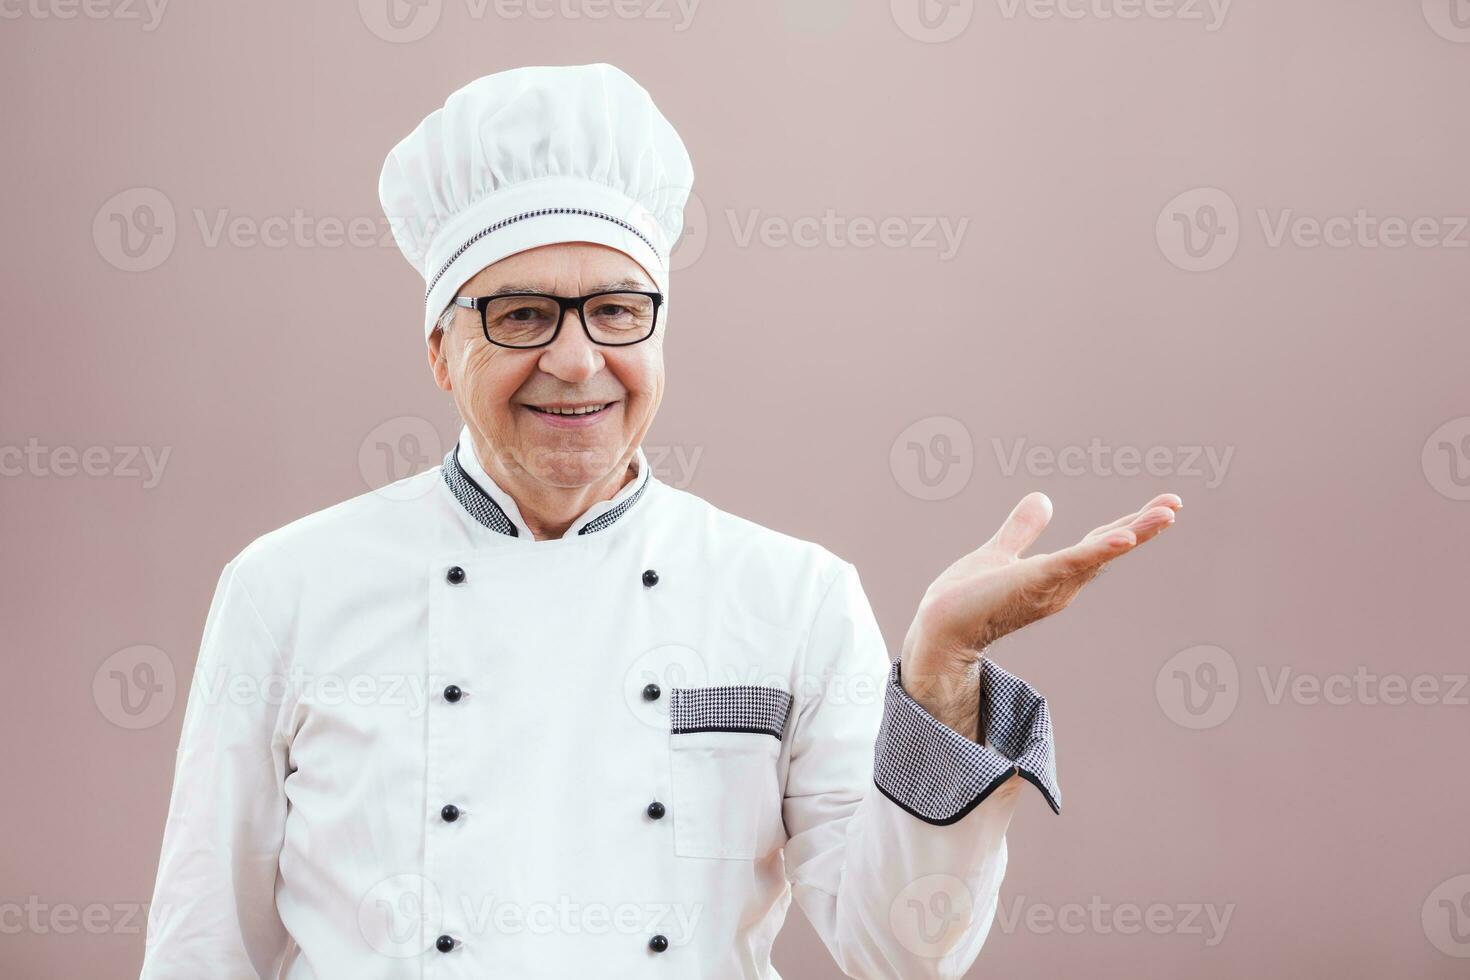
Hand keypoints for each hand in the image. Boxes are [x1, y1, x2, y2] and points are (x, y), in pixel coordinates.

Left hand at [899, 492, 1181, 731]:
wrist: (939, 627)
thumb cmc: (964, 599)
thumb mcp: (999, 553)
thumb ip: (1021, 531)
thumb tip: (1042, 499)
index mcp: (1057, 574)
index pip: (1100, 543)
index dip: (1131, 524)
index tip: (1164, 505)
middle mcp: (1063, 583)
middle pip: (1110, 547)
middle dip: (1144, 525)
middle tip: (1176, 503)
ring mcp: (1052, 585)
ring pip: (1101, 553)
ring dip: (1136, 532)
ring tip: (1168, 513)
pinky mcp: (1035, 583)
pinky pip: (1074, 564)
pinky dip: (1099, 550)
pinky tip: (1125, 536)